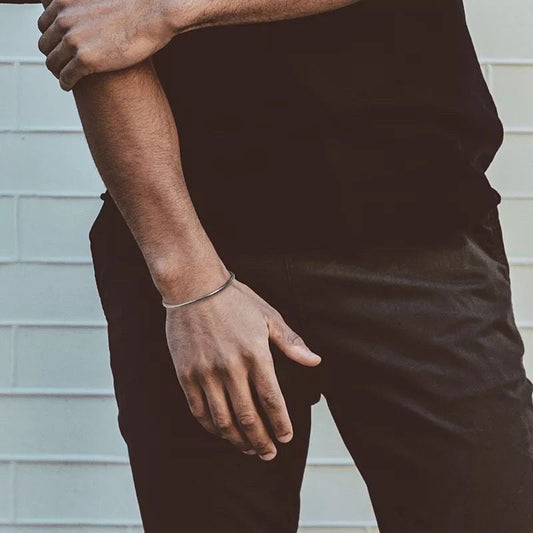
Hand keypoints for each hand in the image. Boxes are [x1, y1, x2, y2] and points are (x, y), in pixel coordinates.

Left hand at [36, 0, 176, 90]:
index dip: (52, 38)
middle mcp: (64, 18)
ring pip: (53, 62)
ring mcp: (74, 39)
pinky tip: (69, 86)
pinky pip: (66, 76)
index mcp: (64, 0)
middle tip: (62, 65)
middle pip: (46, 44)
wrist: (153, 14)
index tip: (59, 47)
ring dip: (57, 72)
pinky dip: (66, 82)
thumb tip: (87, 12)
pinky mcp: (86, 59)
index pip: (45, 23)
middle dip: (53, 56)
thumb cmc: (134, 5)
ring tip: (65, 77)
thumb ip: (85, 4)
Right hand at [165, 274, 321, 460]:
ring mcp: (206, 373)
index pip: (272, 400)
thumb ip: (291, 343)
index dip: (280, 424)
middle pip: (248, 417)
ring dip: (237, 440)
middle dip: (261, 441)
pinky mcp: (186, 374)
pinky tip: (221, 433)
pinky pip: (198, 410)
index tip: (286, 437)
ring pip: (223, 419)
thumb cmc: (234, 299)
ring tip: (248, 450)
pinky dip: (212, 427)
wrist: (193, 286)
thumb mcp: (268, 315)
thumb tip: (315, 361)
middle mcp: (230, 367)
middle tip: (269, 454)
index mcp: (255, 354)